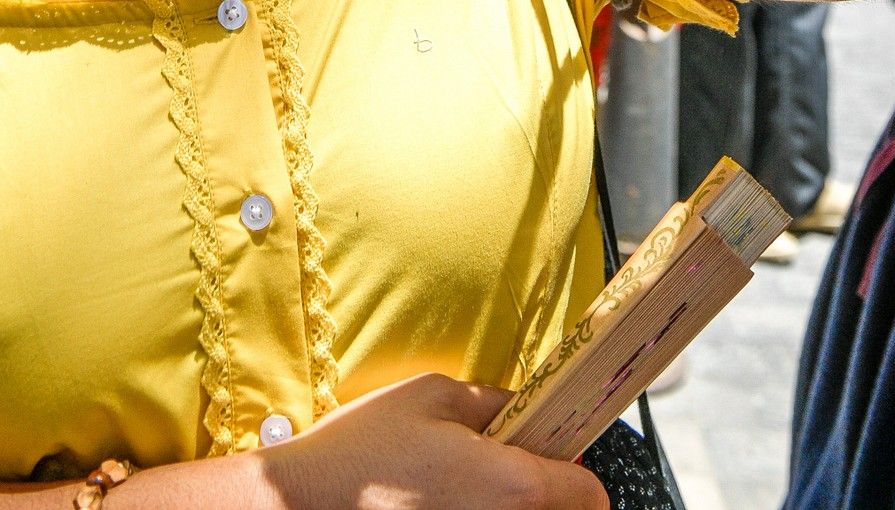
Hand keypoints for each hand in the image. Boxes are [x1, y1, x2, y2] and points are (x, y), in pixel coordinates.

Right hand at [256, 373, 608, 508]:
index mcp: (512, 486)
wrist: (304, 503)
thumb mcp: (434, 397)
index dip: (579, 473)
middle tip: (505, 466)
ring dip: (507, 509)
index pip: (591, 497)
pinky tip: (442, 503)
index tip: (554, 454)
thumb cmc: (366, 448)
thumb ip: (494, 403)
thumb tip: (525, 411)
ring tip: (464, 488)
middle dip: (545, 493)